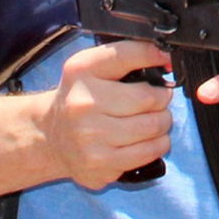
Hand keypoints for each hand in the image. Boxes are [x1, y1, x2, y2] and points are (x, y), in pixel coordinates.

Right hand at [39, 40, 173, 189]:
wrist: (51, 136)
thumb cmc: (81, 99)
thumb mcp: (93, 68)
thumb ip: (127, 57)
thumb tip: (165, 58)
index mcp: (82, 71)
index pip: (128, 55)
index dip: (155, 56)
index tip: (167, 60)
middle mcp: (82, 103)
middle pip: (149, 98)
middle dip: (162, 99)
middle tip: (157, 100)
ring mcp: (90, 137)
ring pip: (153, 126)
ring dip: (162, 122)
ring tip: (152, 120)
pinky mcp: (100, 163)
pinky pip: (148, 152)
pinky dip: (157, 144)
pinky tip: (147, 140)